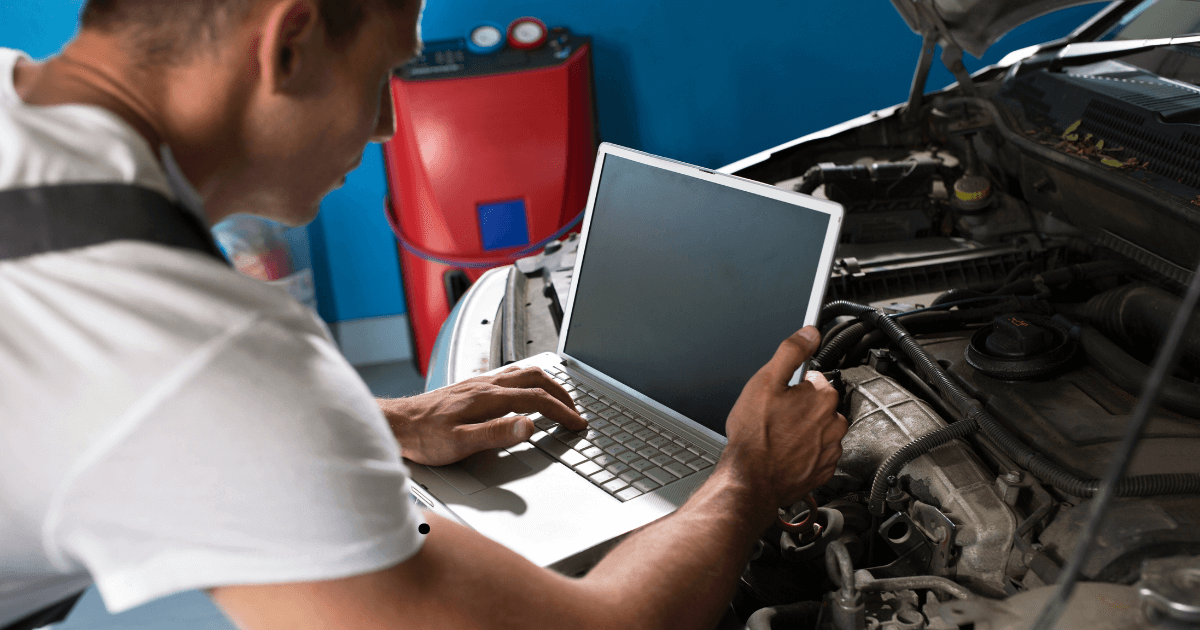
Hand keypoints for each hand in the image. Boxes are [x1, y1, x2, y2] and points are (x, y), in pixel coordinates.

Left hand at [378, 366, 586, 465]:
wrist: (396, 424)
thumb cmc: (424, 436)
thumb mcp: (461, 443)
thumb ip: (497, 434)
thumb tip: (529, 426)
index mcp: (489, 398)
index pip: (537, 400)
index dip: (562, 412)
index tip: (577, 424)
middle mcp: (486, 385)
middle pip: (536, 379)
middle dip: (561, 393)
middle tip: (575, 411)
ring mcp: (479, 384)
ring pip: (523, 374)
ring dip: (547, 385)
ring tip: (558, 399)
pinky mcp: (471, 387)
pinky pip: (509, 377)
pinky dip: (529, 383)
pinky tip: (524, 394)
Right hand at [721, 326, 847, 509]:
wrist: (751, 479)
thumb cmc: (755, 435)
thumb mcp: (765, 382)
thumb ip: (790, 352)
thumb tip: (809, 333)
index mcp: (822, 397)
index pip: (816, 380)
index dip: (794, 386)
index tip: (780, 396)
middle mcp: (833, 423)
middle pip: (820, 405)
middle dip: (801, 408)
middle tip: (776, 417)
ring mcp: (830, 449)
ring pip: (820, 430)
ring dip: (805, 430)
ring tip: (779, 437)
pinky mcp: (824, 470)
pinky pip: (819, 454)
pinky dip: (806, 452)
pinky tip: (786, 453)